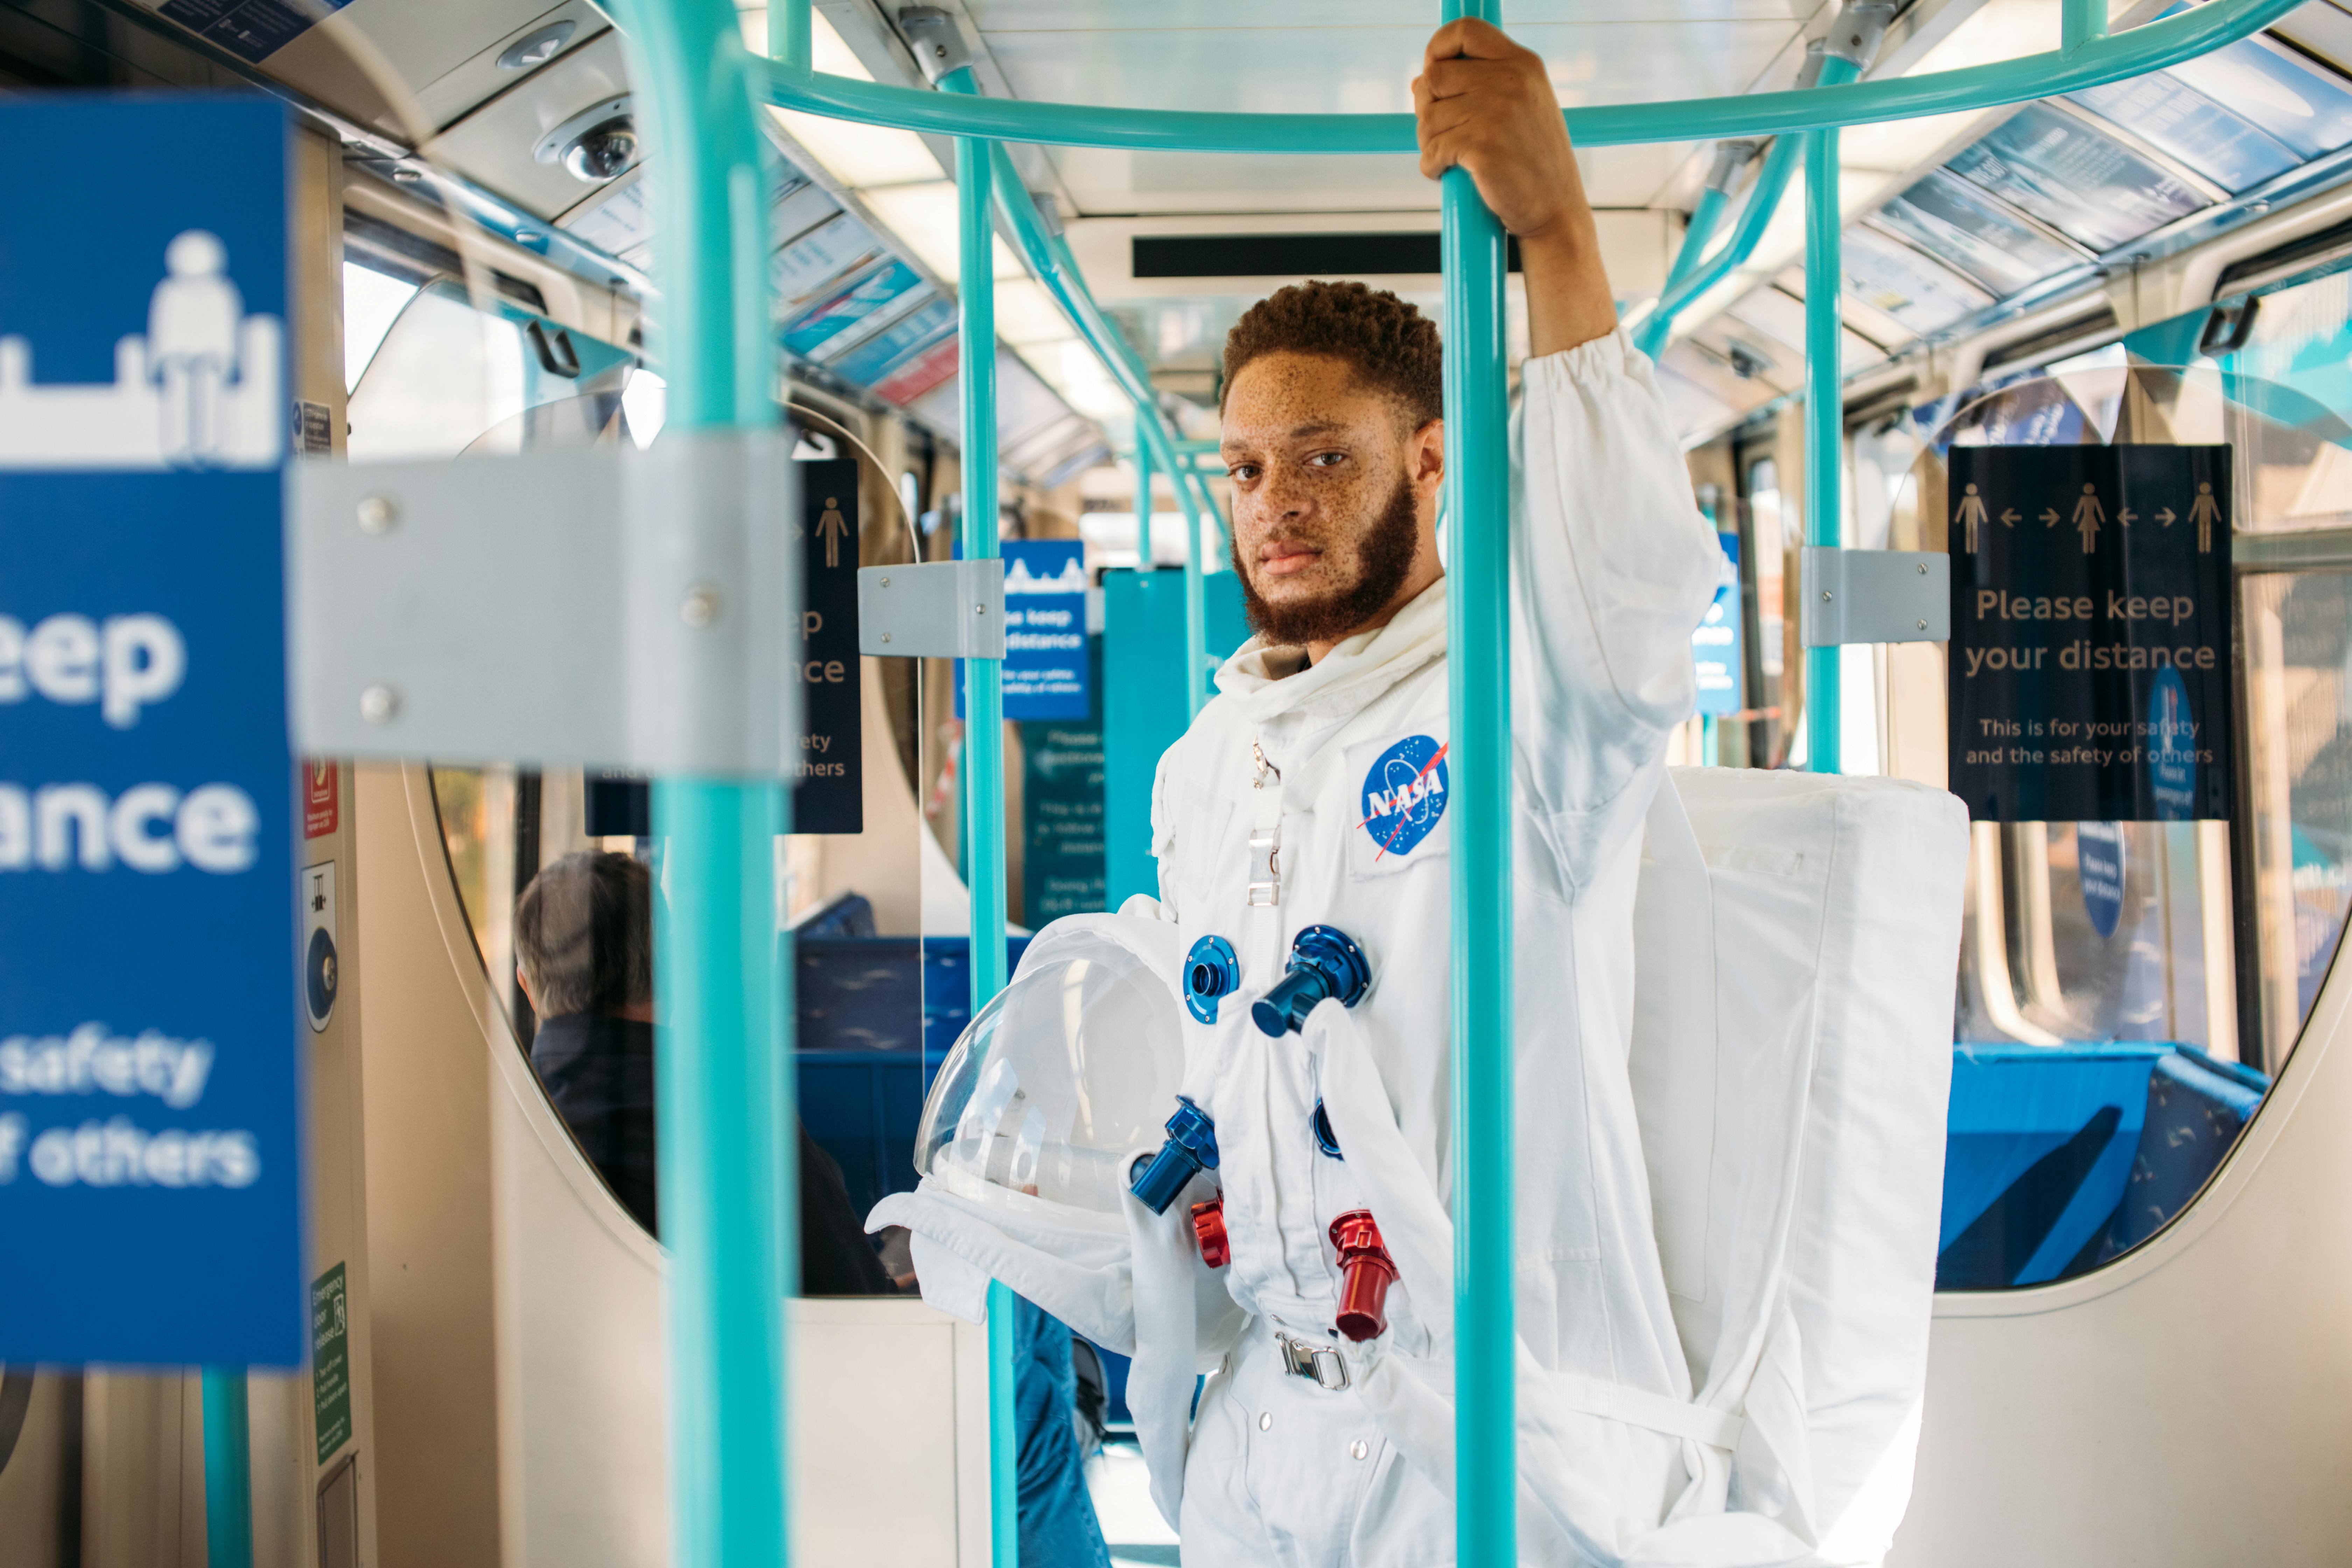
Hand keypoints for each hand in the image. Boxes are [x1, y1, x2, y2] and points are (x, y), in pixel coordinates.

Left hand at [1411, 18, 1616, 355]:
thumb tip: (1419, 80)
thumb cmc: (1532, 164)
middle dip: (1428, 109)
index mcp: (1522, 64)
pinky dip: (1431, 167)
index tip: (1433, 73)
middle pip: (1434, 77)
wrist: (1555, 212)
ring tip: (1453, 160)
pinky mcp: (1481, 146)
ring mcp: (1496, 113)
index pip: (1466, 31)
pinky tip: (1447, 175)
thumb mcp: (1517, 111)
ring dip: (1429, 143)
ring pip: (1428, 118)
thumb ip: (1477, 87)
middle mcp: (1511, 81)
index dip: (1438, 47)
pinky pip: (1431, 150)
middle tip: (1443, 134)